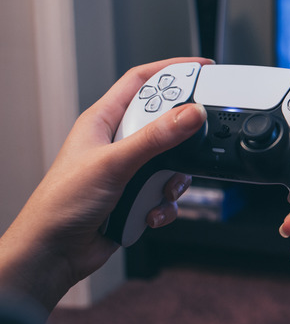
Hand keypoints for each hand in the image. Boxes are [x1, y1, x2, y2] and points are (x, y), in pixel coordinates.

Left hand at [0, 57, 212, 311]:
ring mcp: (129, 169)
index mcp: (103, 120)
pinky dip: (165, 205)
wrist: (53, 254)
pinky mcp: (137, 195)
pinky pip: (167, 192)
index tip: (202, 69)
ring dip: (173, 180)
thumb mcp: (113, 164)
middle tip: (195, 142)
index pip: (141, 81)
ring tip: (160, 189)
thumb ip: (155, 138)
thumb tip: (190, 113)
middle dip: (181, 138)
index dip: (171, 70)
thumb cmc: (61, 205)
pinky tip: (149, 213)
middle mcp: (117, 142)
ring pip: (172, 161)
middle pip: (165, 122)